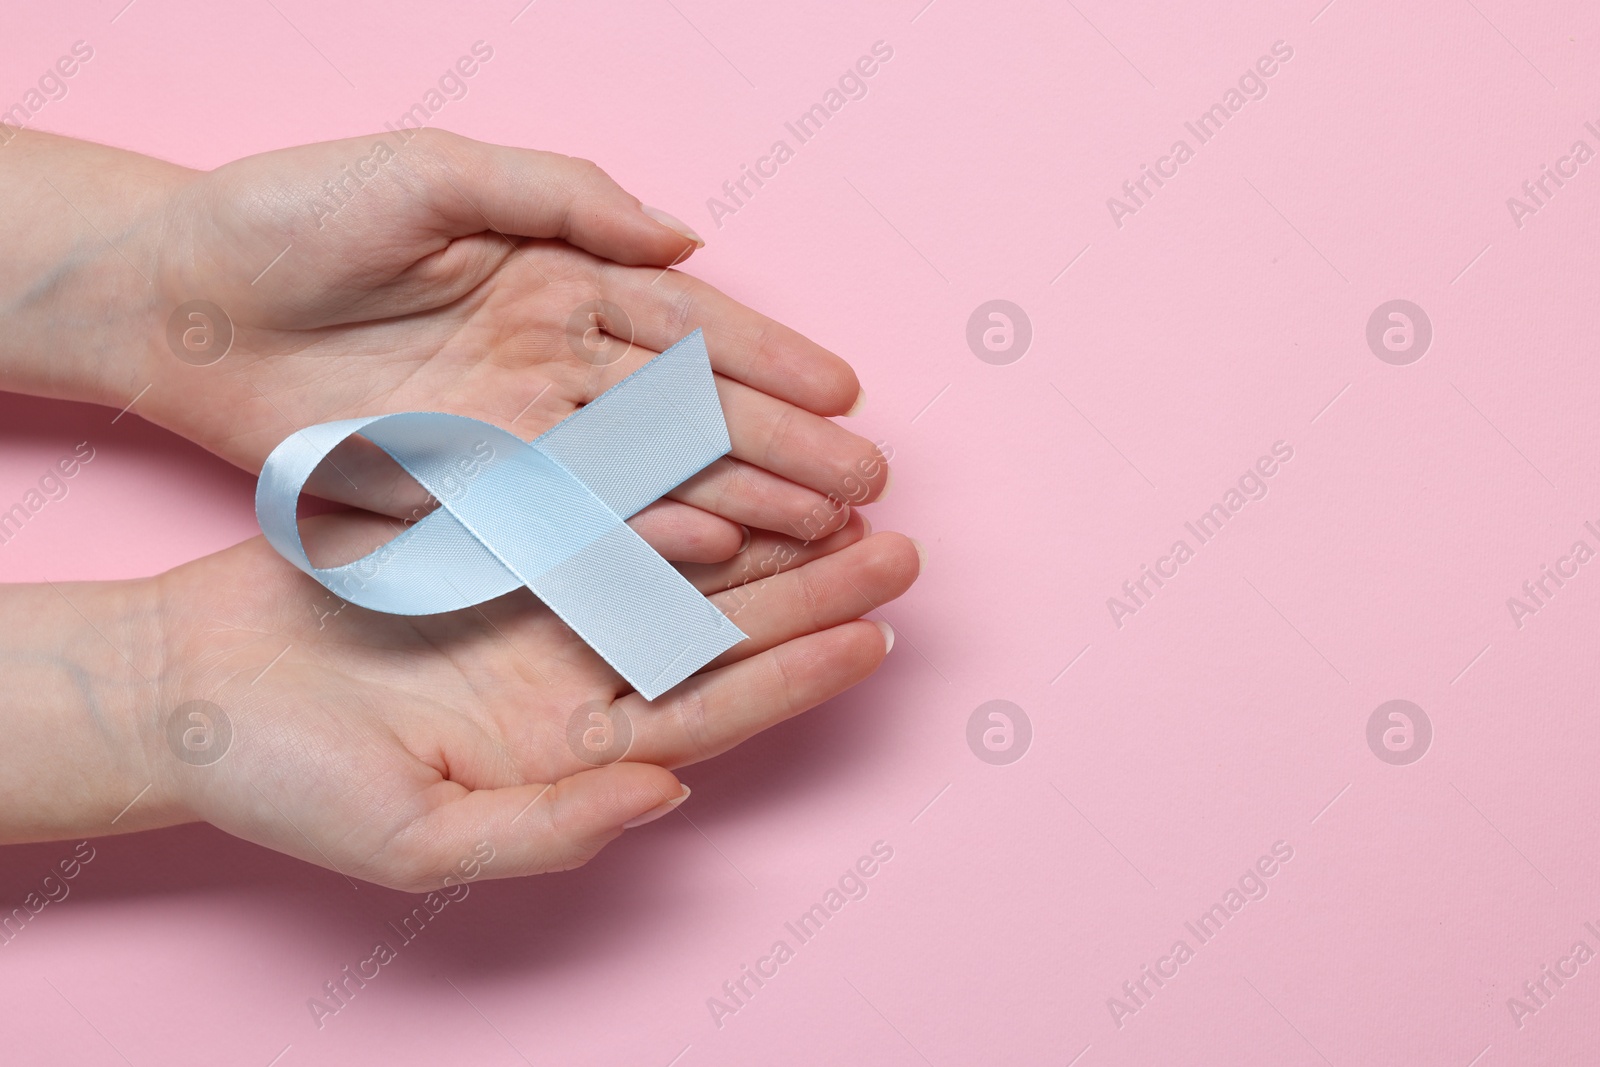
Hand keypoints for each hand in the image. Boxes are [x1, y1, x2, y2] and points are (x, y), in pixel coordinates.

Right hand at [125, 516, 919, 889]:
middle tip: (901, 551)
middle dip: (812, 594)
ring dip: (761, 533)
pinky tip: (725, 453)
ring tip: (844, 496)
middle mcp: (574, 682)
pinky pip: (600, 508)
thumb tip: (667, 798)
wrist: (190, 688)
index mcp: (572, 755)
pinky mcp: (501, 544)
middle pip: (719, 636)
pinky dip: (662, 482)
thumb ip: (549, 830)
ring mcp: (543, 610)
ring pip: (677, 566)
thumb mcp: (415, 836)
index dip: (797, 678)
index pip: (712, 716)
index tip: (878, 638)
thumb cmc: (288, 781)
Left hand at [130, 129, 886, 556]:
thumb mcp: (434, 173)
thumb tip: (684, 233)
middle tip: (864, 484)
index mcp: (557, 278)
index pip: (688, 324)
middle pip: (689, 411)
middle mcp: (554, 364)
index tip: (845, 392)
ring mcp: (517, 435)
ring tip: (820, 531)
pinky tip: (709, 553)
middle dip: (782, 445)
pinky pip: (573, 524)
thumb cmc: (300, 215)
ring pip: (649, 476)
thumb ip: (561, 195)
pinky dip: (639, 540)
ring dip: (737, 501)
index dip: (770, 356)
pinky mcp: (468, 495)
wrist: (186, 299)